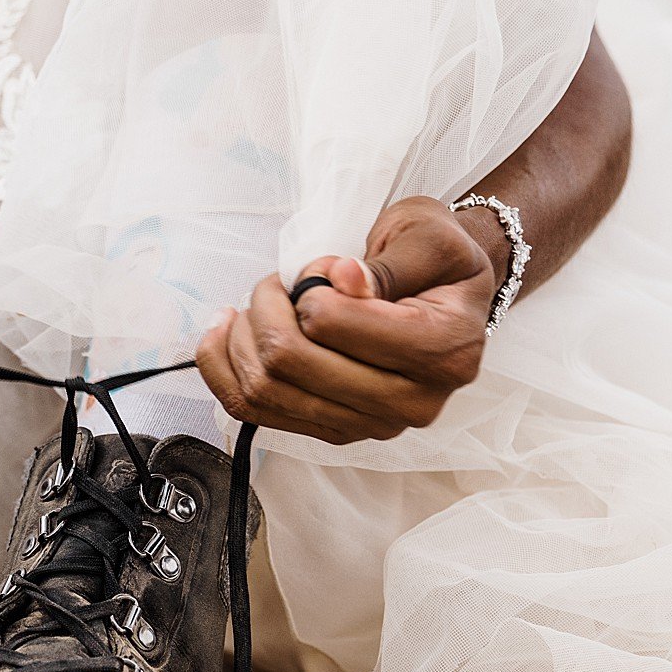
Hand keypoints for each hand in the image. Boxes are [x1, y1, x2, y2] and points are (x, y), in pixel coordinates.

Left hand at [195, 197, 499, 444]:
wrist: (448, 298)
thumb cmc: (436, 262)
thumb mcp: (425, 238)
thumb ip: (385, 263)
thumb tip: (339, 278)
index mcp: (442, 351)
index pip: (332, 324)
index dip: (308, 287)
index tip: (325, 269)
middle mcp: (412, 403)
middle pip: (288, 361)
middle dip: (265, 308)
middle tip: (279, 282)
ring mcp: (371, 426)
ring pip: (264, 390)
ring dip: (240, 337)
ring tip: (256, 305)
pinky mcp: (336, 433)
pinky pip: (255, 412)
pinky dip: (223, 368)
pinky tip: (224, 332)